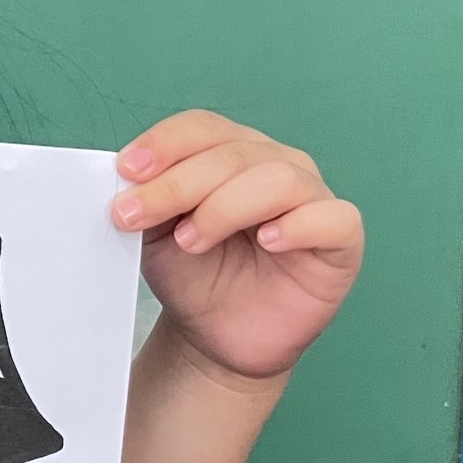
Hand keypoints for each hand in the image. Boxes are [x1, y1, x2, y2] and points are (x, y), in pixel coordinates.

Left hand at [111, 110, 362, 383]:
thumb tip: (122, 175)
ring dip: (225, 206)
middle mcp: (275, 164)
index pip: (203, 128)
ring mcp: (312, 198)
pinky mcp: (341, 239)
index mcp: (230, 151)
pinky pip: (332, 217)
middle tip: (136, 216)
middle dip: (177, 184)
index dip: (165, 144)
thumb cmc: (193, 275)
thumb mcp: (153, 231)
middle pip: (232, 152)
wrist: (216, 335)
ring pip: (278, 178)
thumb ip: (144, 198)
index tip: (126, 170)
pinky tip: (267, 241)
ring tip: (190, 241)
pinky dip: (297, 225)